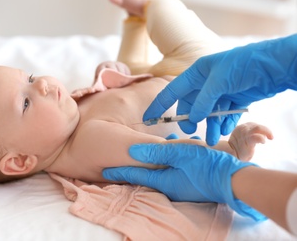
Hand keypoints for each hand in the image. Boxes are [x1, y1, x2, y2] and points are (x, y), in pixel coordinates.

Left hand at [103, 143, 265, 220]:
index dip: (119, 171)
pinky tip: (167, 153)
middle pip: (143, 176)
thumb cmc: (207, 166)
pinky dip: (163, 164)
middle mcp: (167, 187)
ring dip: (148, 164)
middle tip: (115, 162)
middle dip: (130, 168)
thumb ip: (156, 151)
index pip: (134, 175)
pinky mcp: (187, 185)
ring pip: (156, 174)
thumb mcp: (180, 153)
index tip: (104, 170)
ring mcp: (178, 188)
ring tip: (139, 156)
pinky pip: (168, 174)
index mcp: (162, 180)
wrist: (234, 182)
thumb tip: (133, 150)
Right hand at [143, 34, 296, 144]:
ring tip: (214, 139)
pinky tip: (227, 129)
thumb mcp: (219, 80)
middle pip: (190, 105)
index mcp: (197, 73)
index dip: (159, 105)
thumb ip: (203, 101)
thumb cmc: (244, 64)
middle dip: (190, 119)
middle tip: (192, 131)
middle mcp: (207, 83)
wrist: (274, 65)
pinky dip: (224, 123)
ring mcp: (221, 91)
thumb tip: (193, 118)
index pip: (172, 91)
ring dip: (210, 126)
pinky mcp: (235, 99)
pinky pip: (224, 115)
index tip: (148, 118)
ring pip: (209, 113)